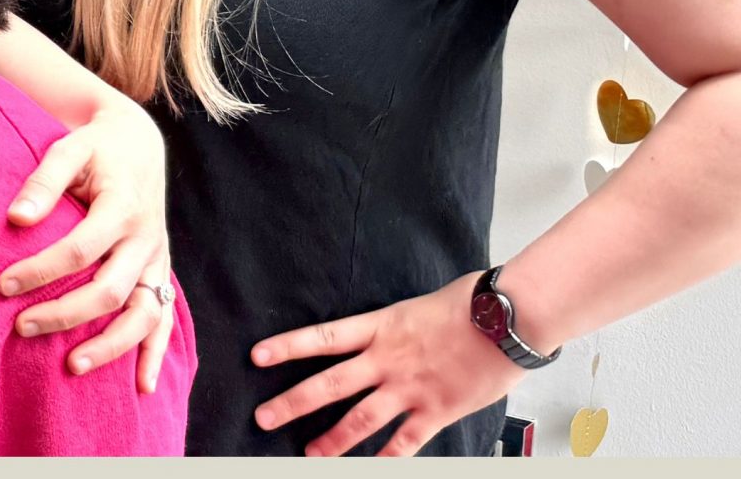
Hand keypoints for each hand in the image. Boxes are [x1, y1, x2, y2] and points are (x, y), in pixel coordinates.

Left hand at [0, 102, 175, 387]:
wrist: (138, 142)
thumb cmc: (94, 147)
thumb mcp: (68, 149)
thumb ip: (42, 181)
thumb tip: (14, 219)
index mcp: (122, 206)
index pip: (80, 249)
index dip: (41, 270)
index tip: (2, 285)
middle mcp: (146, 238)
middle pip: (109, 290)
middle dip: (65, 314)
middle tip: (20, 327)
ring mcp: (157, 259)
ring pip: (143, 314)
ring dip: (110, 345)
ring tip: (71, 367)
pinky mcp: (161, 272)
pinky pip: (165, 318)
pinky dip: (154, 353)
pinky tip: (142, 387)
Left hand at [252, 273, 524, 455]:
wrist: (509, 318)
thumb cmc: (470, 302)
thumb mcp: (416, 305)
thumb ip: (392, 325)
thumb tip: (382, 332)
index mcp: (380, 327)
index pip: (322, 337)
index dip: (287, 346)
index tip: (257, 356)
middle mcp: (388, 359)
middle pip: (329, 384)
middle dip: (292, 402)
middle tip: (263, 417)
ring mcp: (411, 388)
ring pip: (360, 419)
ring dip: (332, 439)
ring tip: (309, 453)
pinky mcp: (437, 410)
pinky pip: (406, 442)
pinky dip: (386, 457)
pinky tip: (370, 467)